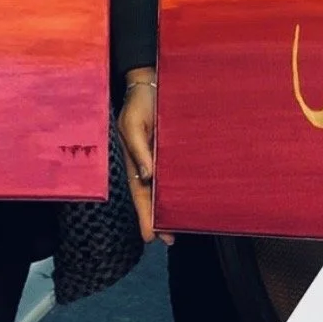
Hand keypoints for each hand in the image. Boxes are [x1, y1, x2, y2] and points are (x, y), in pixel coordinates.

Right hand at [117, 68, 173, 245]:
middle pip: (152, 196)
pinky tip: (189, 197)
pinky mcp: (173, 149)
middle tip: (169, 239)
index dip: (144, 215)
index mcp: (134, 160)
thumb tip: (146, 176)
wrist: (151, 81)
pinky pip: (176, 171)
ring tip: (180, 226)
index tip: (151, 237)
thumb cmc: (138, 102)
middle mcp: (147, 162)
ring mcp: (160, 156)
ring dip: (170, 206)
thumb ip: (139, 150)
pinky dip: (181, 186)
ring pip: (164, 187)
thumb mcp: (133, 124)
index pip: (139, 193)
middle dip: (158, 218)